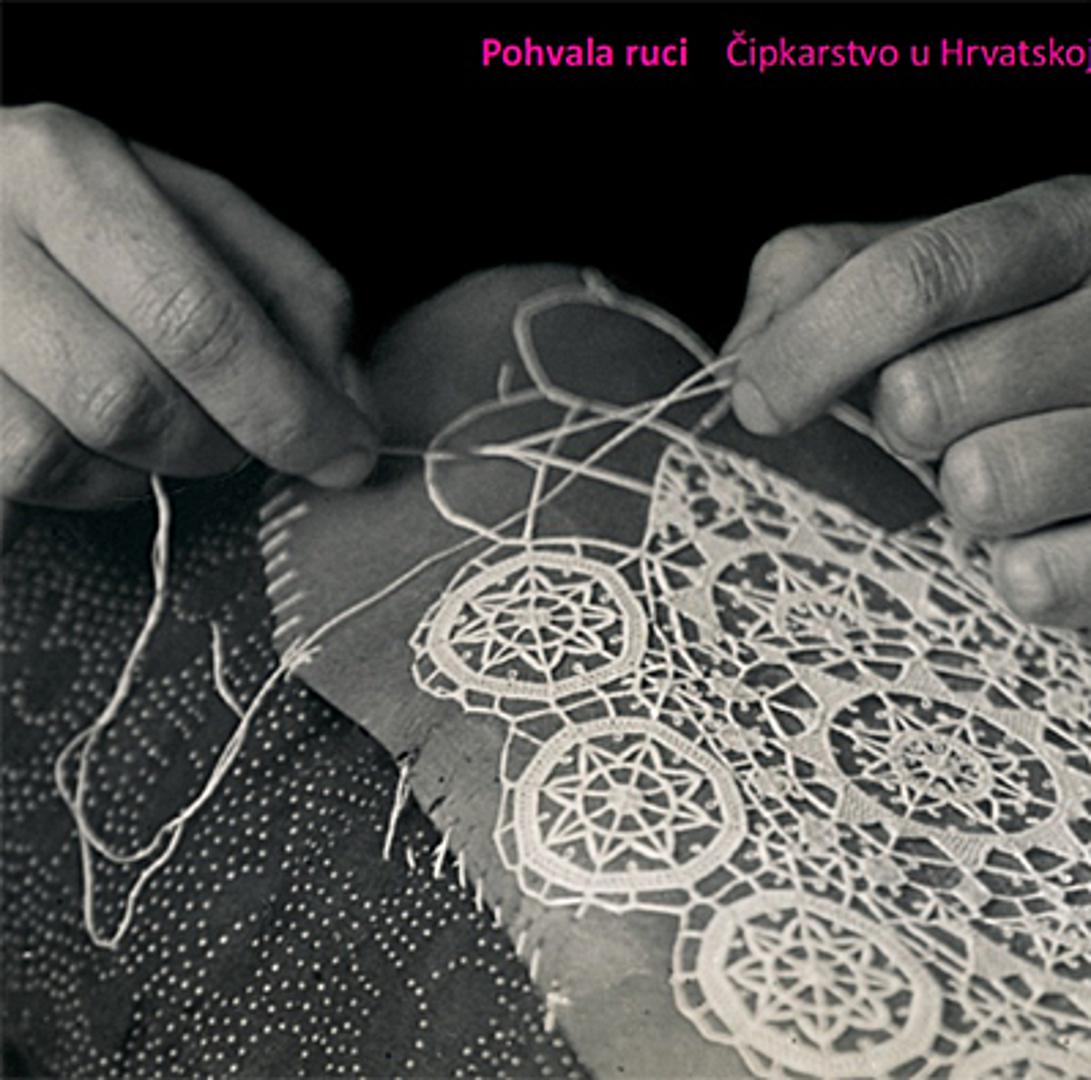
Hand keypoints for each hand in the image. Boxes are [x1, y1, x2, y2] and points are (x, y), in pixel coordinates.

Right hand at [1, 104, 378, 515]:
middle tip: (237, 435)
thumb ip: (292, 299)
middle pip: (130, 401)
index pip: (196, 318)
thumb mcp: (202, 223)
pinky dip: (69, 487)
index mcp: (66, 170)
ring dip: (134, 471)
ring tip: (150, 426)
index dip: (286, 407)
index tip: (342, 453)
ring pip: (54, 458)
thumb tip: (349, 411)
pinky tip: (84, 442)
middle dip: (213, 444)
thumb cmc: (96, 229)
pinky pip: (4, 495)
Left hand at [724, 176, 1090, 629]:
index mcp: (1057, 235)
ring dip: (954, 494)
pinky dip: (1008, 573)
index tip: (759, 403)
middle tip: (920, 430)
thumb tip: (745, 359)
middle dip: (891, 425)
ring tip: (984, 477)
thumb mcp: (910, 277)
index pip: (921, 278)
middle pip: (929, 389)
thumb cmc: (996, 343)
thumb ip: (817, 281)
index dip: (814, 347)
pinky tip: (1019, 545)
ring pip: (985, 485)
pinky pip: (1038, 578)